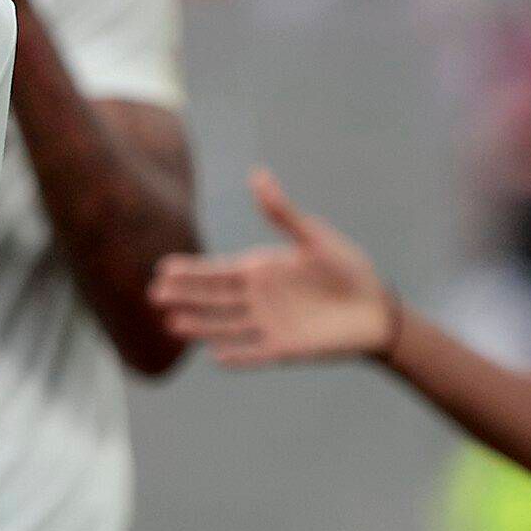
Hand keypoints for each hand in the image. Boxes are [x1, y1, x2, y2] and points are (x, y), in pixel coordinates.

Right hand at [148, 169, 401, 365]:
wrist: (376, 308)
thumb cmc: (347, 269)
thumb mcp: (314, 237)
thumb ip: (281, 213)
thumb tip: (257, 174)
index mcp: (259, 270)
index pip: (216, 271)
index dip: (190, 271)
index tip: (162, 268)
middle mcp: (256, 299)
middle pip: (213, 299)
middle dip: (184, 297)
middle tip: (154, 295)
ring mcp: (267, 325)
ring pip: (226, 326)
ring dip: (201, 326)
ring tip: (173, 324)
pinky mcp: (285, 349)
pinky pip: (255, 353)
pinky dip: (238, 355)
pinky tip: (216, 356)